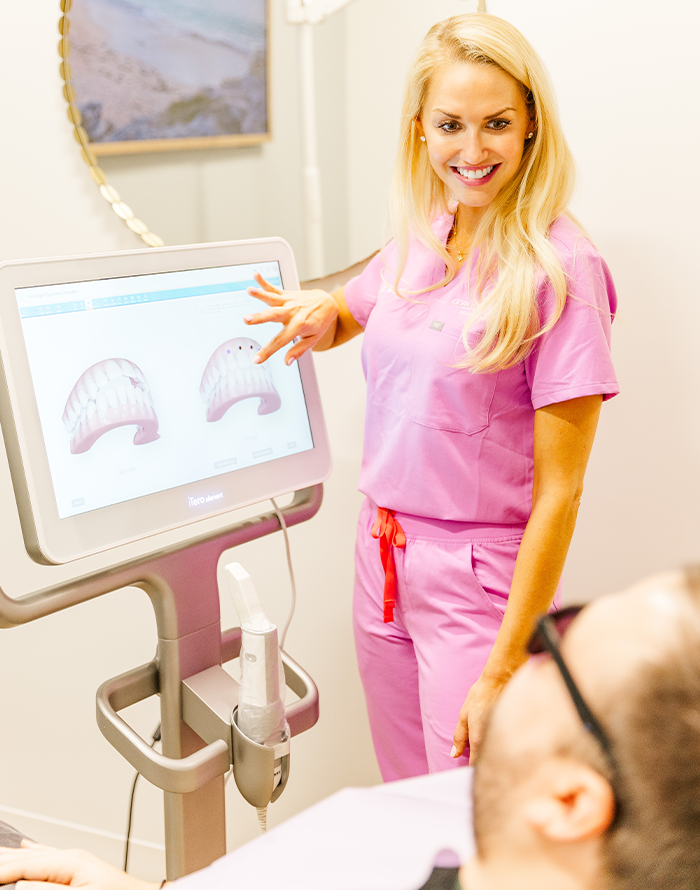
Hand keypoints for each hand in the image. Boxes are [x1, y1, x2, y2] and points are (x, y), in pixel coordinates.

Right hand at [0, 841, 156, 889]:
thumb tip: (19, 883)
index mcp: (69, 862)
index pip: (21, 866)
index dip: (1, 869)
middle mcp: (72, 859)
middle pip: (26, 858)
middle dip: (5, 860)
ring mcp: (77, 863)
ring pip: (35, 856)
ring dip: (13, 858)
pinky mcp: (81, 871)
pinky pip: (49, 857)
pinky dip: (31, 854)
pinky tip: (25, 849)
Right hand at [245, 273, 338, 364]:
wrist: (327, 304)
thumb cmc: (319, 322)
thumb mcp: (313, 340)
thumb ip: (299, 350)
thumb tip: (287, 362)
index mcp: (298, 326)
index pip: (279, 341)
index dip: (267, 352)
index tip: (256, 360)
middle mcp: (292, 313)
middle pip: (273, 316)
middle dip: (259, 318)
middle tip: (246, 320)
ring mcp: (289, 302)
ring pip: (273, 299)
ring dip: (260, 295)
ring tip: (250, 291)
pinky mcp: (287, 295)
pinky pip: (274, 288)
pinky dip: (264, 282)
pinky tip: (256, 275)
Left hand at [452, 673, 507, 764]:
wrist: (500, 681)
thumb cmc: (480, 696)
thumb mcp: (463, 716)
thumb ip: (459, 737)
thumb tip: (454, 754)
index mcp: (479, 740)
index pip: (474, 766)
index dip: (469, 772)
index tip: (463, 776)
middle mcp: (493, 742)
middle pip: (487, 763)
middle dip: (482, 768)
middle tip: (476, 769)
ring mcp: (504, 738)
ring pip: (497, 755)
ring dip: (492, 758)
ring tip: (489, 759)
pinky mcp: (511, 732)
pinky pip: (504, 746)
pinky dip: (500, 747)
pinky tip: (498, 742)